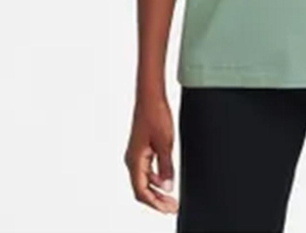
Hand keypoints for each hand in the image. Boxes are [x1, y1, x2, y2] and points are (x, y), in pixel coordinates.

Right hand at [124, 95, 178, 214]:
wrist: (150, 97)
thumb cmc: (155, 115)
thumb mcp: (165, 143)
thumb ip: (166, 166)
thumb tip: (168, 187)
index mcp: (134, 160)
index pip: (141, 191)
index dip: (154, 203)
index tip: (167, 209)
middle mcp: (132, 159)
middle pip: (142, 188)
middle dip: (157, 200)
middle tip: (172, 207)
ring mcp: (136, 154)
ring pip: (145, 179)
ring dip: (157, 189)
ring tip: (171, 197)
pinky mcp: (142, 149)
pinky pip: (147, 169)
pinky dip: (156, 178)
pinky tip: (166, 180)